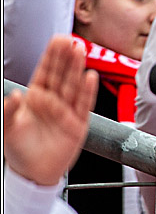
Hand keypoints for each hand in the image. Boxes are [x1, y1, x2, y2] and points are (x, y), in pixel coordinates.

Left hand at [3, 36, 98, 185]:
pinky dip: (87, 91)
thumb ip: (9, 111)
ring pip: (73, 86)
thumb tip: (16, 95)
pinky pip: (84, 105)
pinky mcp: (78, 124)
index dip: (51, 56)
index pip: (45, 72)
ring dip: (77, 69)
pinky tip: (90, 77)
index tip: (58, 40)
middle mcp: (53, 101)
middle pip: (61, 75)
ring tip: (81, 52)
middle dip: (66, 57)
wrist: (34, 173)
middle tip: (71, 41)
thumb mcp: (7, 128)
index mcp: (35, 98)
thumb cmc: (19, 149)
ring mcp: (66, 111)